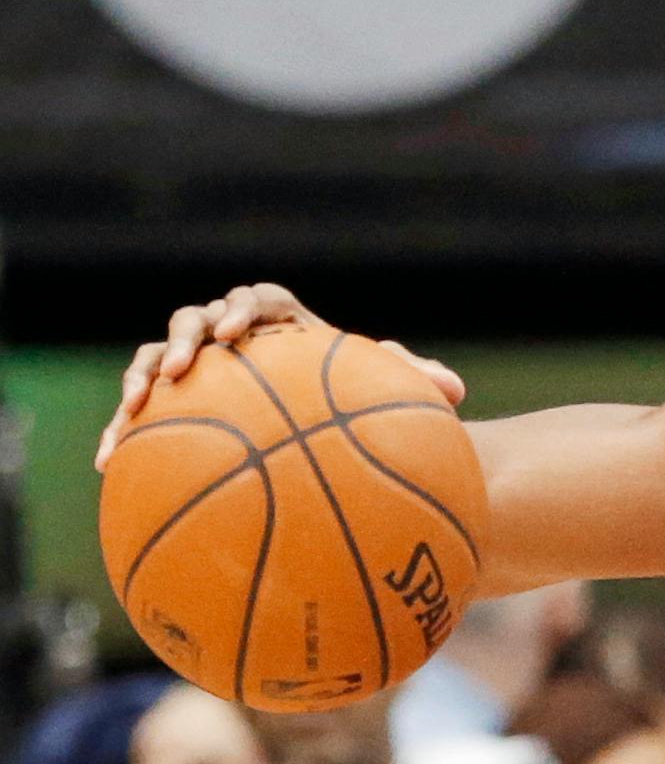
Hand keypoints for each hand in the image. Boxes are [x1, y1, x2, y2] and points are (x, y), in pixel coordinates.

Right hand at [98, 283, 465, 469]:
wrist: (330, 438)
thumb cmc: (359, 411)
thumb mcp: (386, 399)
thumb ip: (413, 383)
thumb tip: (456, 389)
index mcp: (284, 327)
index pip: (261, 300)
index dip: (246, 307)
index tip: (241, 329)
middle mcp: (233, 342)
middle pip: (197, 320)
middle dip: (187, 337)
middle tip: (188, 362)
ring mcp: (199, 374)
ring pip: (156, 359)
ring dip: (142, 376)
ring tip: (135, 406)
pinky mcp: (174, 410)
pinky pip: (142, 415)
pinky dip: (123, 432)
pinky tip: (108, 463)